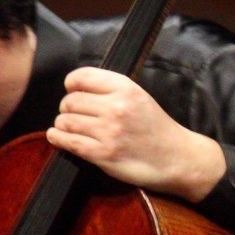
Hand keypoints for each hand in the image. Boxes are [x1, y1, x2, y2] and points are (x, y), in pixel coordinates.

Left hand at [48, 67, 226, 201]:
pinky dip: (58, 138)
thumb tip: (75, 90)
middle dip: (68, 107)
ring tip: (70, 127)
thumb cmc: (156, 128)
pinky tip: (57, 136)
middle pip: (70, 101)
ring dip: (63, 124)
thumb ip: (111, 89)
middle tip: (74, 114)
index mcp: (126, 89)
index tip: (73, 91)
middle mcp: (116, 107)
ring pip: (65, 121)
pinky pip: (68, 141)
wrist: (176, 158)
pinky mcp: (102, 154)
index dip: (72, 84)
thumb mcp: (139, 97)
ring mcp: (109, 132)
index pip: (81, 77)